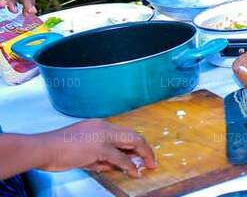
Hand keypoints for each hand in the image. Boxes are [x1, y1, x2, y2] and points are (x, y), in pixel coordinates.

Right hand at [32, 120, 155, 175]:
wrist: (43, 148)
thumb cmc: (56, 150)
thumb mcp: (82, 151)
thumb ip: (98, 157)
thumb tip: (112, 166)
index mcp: (98, 125)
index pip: (122, 133)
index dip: (134, 144)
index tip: (140, 153)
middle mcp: (103, 127)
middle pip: (132, 134)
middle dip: (145, 148)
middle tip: (151, 159)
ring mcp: (102, 136)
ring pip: (131, 142)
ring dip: (143, 155)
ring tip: (149, 165)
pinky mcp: (99, 147)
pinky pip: (120, 157)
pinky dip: (129, 166)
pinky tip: (134, 172)